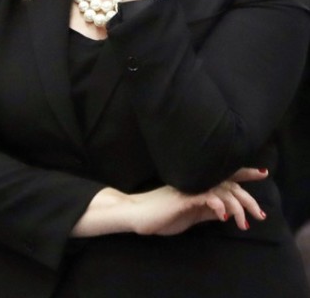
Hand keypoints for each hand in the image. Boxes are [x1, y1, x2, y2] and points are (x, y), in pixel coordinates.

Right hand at [131, 168, 268, 235]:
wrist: (135, 214)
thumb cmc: (160, 215)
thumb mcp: (189, 215)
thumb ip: (207, 211)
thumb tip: (226, 212)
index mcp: (197, 187)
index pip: (223, 178)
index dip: (243, 174)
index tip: (261, 173)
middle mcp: (194, 184)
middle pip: (228, 184)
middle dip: (248, 198)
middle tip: (261, 214)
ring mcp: (188, 189)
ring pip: (220, 190)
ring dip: (236, 207)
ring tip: (244, 223)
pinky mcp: (181, 198)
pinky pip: (205, 197)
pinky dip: (217, 204)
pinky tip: (223, 215)